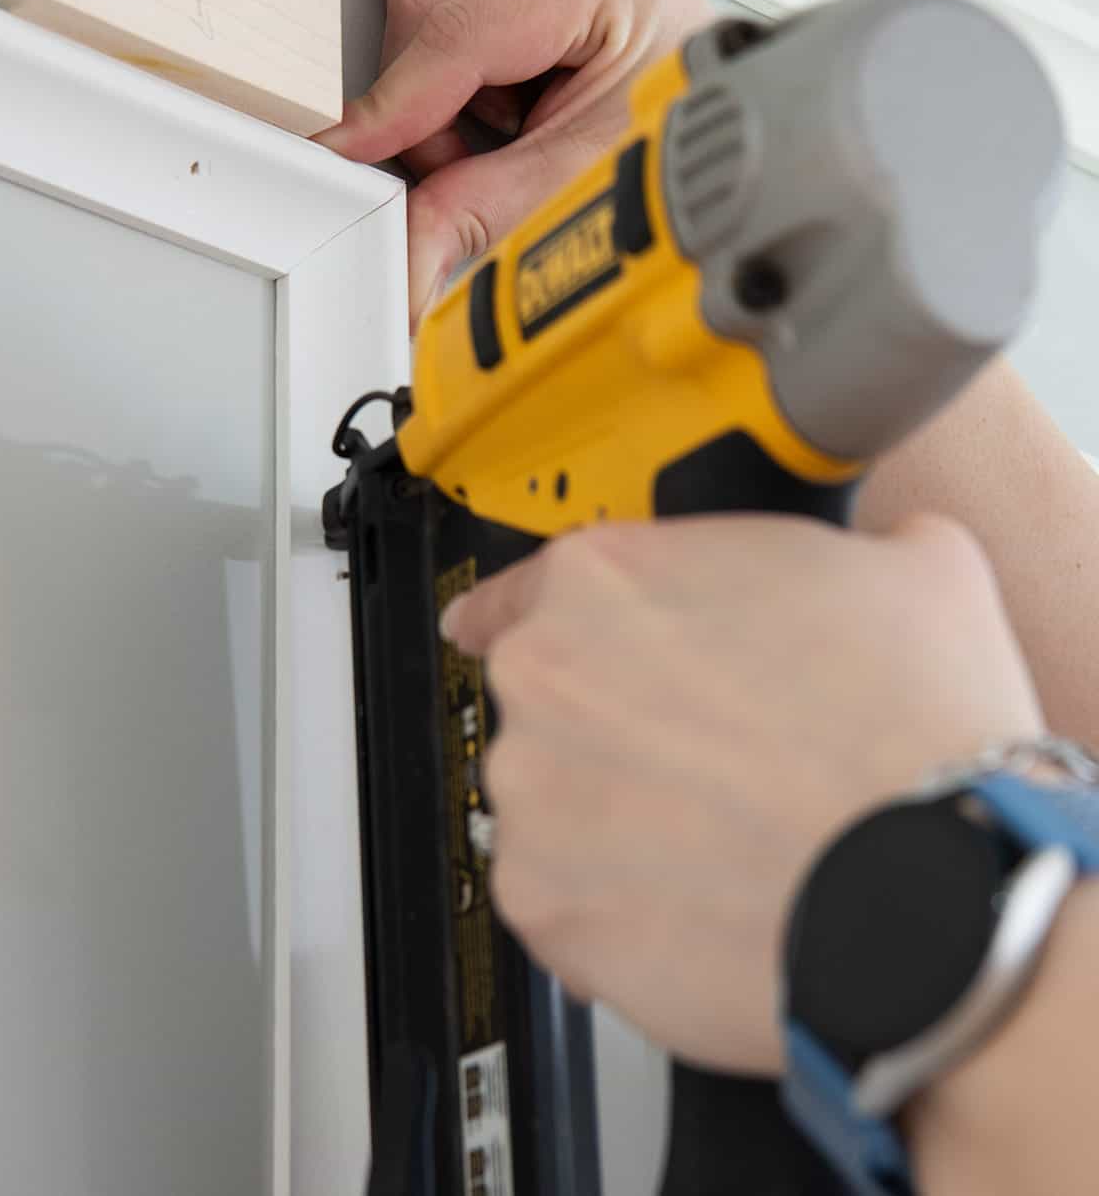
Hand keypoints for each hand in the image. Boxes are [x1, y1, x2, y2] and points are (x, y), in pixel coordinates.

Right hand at [313, 0, 711, 329]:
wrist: (719, 126)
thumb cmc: (672, 140)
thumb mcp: (574, 185)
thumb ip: (475, 214)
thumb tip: (403, 257)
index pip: (459, 27)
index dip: (392, 102)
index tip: (347, 150)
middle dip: (423, 92)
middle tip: (469, 153)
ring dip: (430, 50)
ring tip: (496, 105)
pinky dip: (440, 6)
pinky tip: (492, 60)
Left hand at [440, 513, 1042, 1073]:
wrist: (939, 897)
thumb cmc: (917, 736)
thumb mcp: (911, 570)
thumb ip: (844, 549)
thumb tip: (870, 560)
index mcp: (605, 577)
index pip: (521, 589)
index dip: (545, 619)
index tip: (541, 644)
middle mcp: (545, 678)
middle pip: (553, 701)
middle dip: (619, 728)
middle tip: (714, 756)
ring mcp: (534, 798)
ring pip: (556, 802)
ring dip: (616, 818)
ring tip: (725, 835)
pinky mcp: (543, 909)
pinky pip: (566, 896)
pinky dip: (618, 902)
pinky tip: (704, 894)